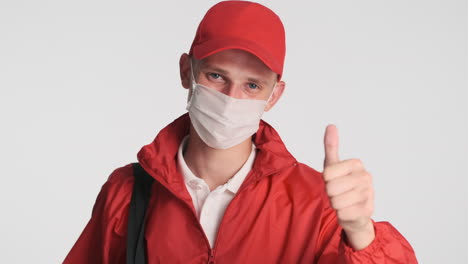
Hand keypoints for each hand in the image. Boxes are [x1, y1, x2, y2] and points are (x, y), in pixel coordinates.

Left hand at [322, 124, 374, 249]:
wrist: (355, 211)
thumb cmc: (342, 185)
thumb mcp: (333, 165)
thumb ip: (331, 146)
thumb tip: (331, 125)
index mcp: (356, 164)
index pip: (327, 173)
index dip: (326, 180)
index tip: (334, 180)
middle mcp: (366, 177)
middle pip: (331, 188)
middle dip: (330, 194)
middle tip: (339, 193)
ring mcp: (369, 193)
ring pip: (336, 201)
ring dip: (336, 204)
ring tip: (344, 201)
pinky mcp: (368, 210)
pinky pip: (342, 213)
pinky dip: (342, 215)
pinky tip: (349, 211)